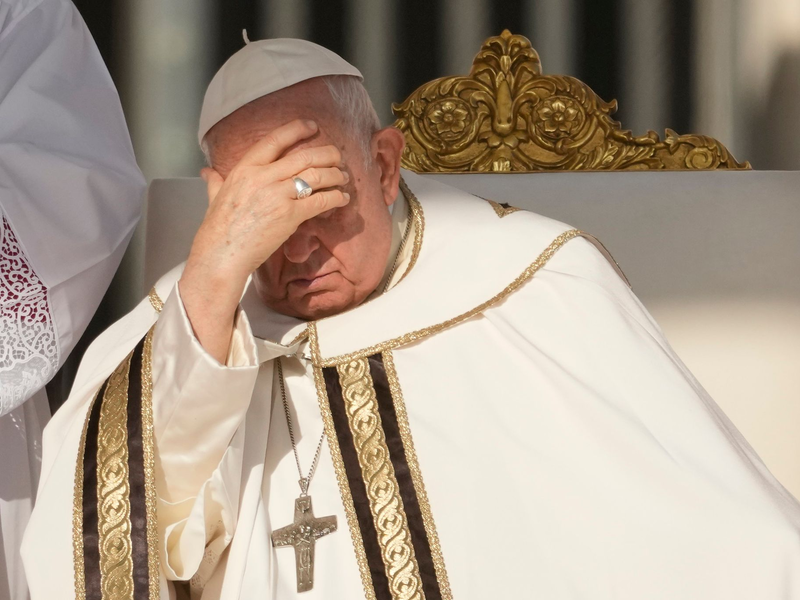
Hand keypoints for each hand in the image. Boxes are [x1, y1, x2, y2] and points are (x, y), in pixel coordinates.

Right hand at [179, 119, 349, 361]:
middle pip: (304, 156)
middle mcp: (262, 176)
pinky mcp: (290, 215)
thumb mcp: (213, 198)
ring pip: (316, 175)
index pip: (275, 140)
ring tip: (344, 178)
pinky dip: (336, 198)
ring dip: (335, 175)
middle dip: (327, 154)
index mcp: (244, 168)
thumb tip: (207, 172)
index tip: (314, 127)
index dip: (297, 130)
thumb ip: (215, 182)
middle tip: (339, 157)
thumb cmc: (218, 230)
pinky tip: (343, 199)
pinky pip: (320, 200)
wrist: (222, 254)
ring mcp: (277, 195)